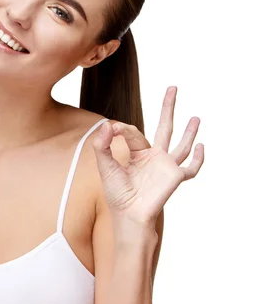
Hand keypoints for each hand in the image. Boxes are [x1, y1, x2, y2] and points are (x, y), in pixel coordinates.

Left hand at [92, 86, 203, 224]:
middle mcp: (154, 158)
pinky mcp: (175, 177)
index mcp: (137, 154)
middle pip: (164, 127)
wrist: (128, 215)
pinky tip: (201, 146)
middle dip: (168, 108)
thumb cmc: (117, 195)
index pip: (135, 132)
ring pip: (181, 144)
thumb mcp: (105, 167)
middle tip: (173, 88)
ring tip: (195, 117)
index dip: (122, 129)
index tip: (112, 129)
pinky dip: (198, 158)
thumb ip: (102, 146)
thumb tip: (107, 125)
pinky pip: (191, 167)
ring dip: (188, 131)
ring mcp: (166, 166)